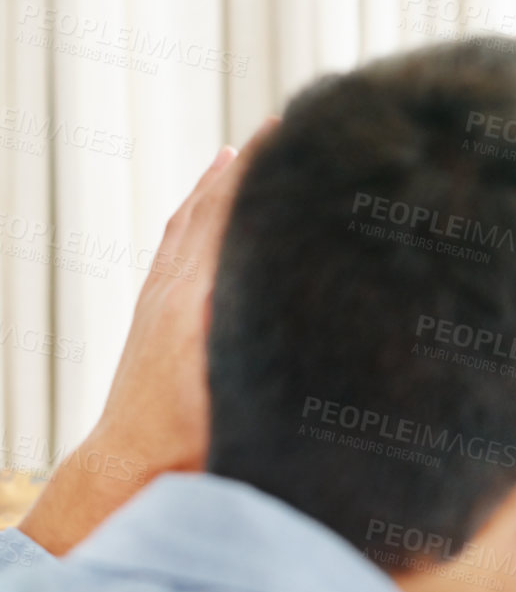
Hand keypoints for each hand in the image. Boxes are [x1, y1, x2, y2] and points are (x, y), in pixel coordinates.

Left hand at [93, 119, 276, 471]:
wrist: (131, 465)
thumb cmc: (195, 444)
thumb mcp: (245, 401)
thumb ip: (272, 358)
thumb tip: (308, 309)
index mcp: (200, 303)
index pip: (235, 221)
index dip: (265, 180)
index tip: (296, 143)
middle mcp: (175, 287)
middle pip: (215, 206)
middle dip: (251, 165)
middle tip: (286, 127)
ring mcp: (159, 294)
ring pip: (193, 215)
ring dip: (223, 178)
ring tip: (250, 144)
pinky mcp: (152, 306)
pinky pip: (176, 236)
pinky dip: (195, 203)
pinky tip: (209, 186)